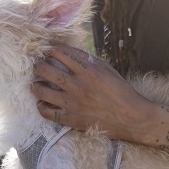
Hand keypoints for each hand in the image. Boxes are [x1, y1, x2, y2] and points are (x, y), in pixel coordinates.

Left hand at [32, 44, 155, 141]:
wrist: (131, 118)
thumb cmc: (121, 92)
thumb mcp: (107, 69)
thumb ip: (88, 60)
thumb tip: (69, 53)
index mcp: (88, 70)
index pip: (60, 53)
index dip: (51, 49)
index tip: (48, 50)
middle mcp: (78, 86)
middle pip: (45, 69)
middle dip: (39, 65)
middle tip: (39, 66)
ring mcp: (72, 103)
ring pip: (41, 90)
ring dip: (36, 85)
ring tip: (37, 83)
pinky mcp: (71, 119)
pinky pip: (46, 112)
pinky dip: (41, 106)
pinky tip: (43, 102)